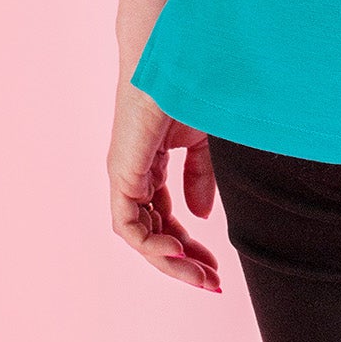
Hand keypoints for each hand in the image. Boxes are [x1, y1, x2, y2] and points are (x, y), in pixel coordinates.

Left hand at [108, 75, 221, 291]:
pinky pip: (129, 223)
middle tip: (213, 283)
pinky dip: (151, 243)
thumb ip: (198, 178)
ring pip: (140, 237)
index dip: (191, 247)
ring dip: (170, 261)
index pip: (166, 219)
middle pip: (154, 235)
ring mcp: (125, 176)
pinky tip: (179, 251)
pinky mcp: (123, 172)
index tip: (217, 267)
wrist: (181, 58)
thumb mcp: (203, 141)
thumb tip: (199, 217)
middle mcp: (133, 176)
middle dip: (183, 263)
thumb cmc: (192, 88)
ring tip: (201, 275)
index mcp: (151, 166)